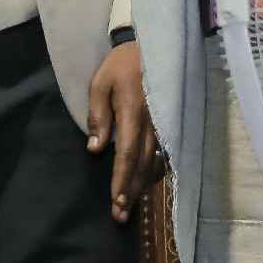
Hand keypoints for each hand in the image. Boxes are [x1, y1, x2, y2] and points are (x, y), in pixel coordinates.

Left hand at [87, 41, 156, 222]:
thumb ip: (98, 116)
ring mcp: (162, 126)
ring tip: (130, 205)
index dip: (122, 179)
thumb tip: (95, 149)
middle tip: (120, 215)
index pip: (127, 155)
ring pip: (154, 163)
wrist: (150, 47)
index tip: (116, 200)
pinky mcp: (167, 124)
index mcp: (133, 115)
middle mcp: (152, 125)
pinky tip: (146, 183)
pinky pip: (163, 154)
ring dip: (142, 186)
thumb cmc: (120, 66)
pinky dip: (155, 172)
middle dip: (131, 191)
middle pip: (142, 166)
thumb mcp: (99, 84)